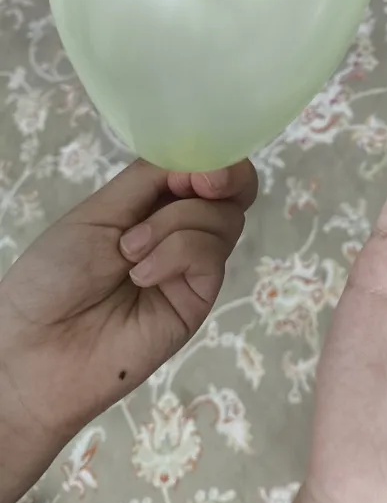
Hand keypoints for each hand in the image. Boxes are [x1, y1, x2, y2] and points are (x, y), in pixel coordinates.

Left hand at [0, 159, 256, 502]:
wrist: (34, 345)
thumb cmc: (55, 274)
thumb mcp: (100, 210)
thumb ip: (151, 177)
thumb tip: (202, 159)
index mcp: (157, 201)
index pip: (207, 166)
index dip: (215, 157)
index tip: (200, 164)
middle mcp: (183, 229)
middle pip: (236, 191)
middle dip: (226, 178)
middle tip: (203, 184)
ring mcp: (194, 266)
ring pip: (224, 219)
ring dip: (177, 223)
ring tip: (130, 251)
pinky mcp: (198, 299)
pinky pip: (210, 257)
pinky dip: (177, 254)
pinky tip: (142, 275)